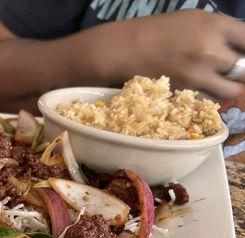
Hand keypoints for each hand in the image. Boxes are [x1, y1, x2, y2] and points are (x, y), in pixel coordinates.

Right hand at [108, 9, 244, 98]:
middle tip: (233, 72)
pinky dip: (210, 97)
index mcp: (216, 25)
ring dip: (228, 88)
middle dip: (241, 71)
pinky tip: (201, 90)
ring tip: (217, 83)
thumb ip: (219, 32)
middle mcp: (211, 49)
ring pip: (232, 89)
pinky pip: (210, 99)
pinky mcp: (186, 91)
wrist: (124, 50)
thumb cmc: (156, 32)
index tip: (243, 56)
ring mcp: (199, 73)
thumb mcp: (193, 20)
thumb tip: (239, 47)